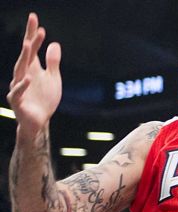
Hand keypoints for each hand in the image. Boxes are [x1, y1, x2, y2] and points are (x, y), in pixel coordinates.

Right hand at [7, 13, 61, 134]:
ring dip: (24, 57)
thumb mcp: (53, 79)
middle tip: (36, 27)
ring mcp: (18, 87)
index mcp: (31, 68)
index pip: (31, 48)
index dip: (33, 34)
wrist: (39, 121)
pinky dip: (23, 85)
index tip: (35, 19)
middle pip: (26, 55)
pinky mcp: (17, 101)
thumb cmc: (45, 99)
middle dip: (30, 41)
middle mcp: (22, 74)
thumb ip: (53, 62)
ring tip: (27, 45)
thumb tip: (55, 43)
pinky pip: (18, 92)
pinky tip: (29, 78)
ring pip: (19, 70)